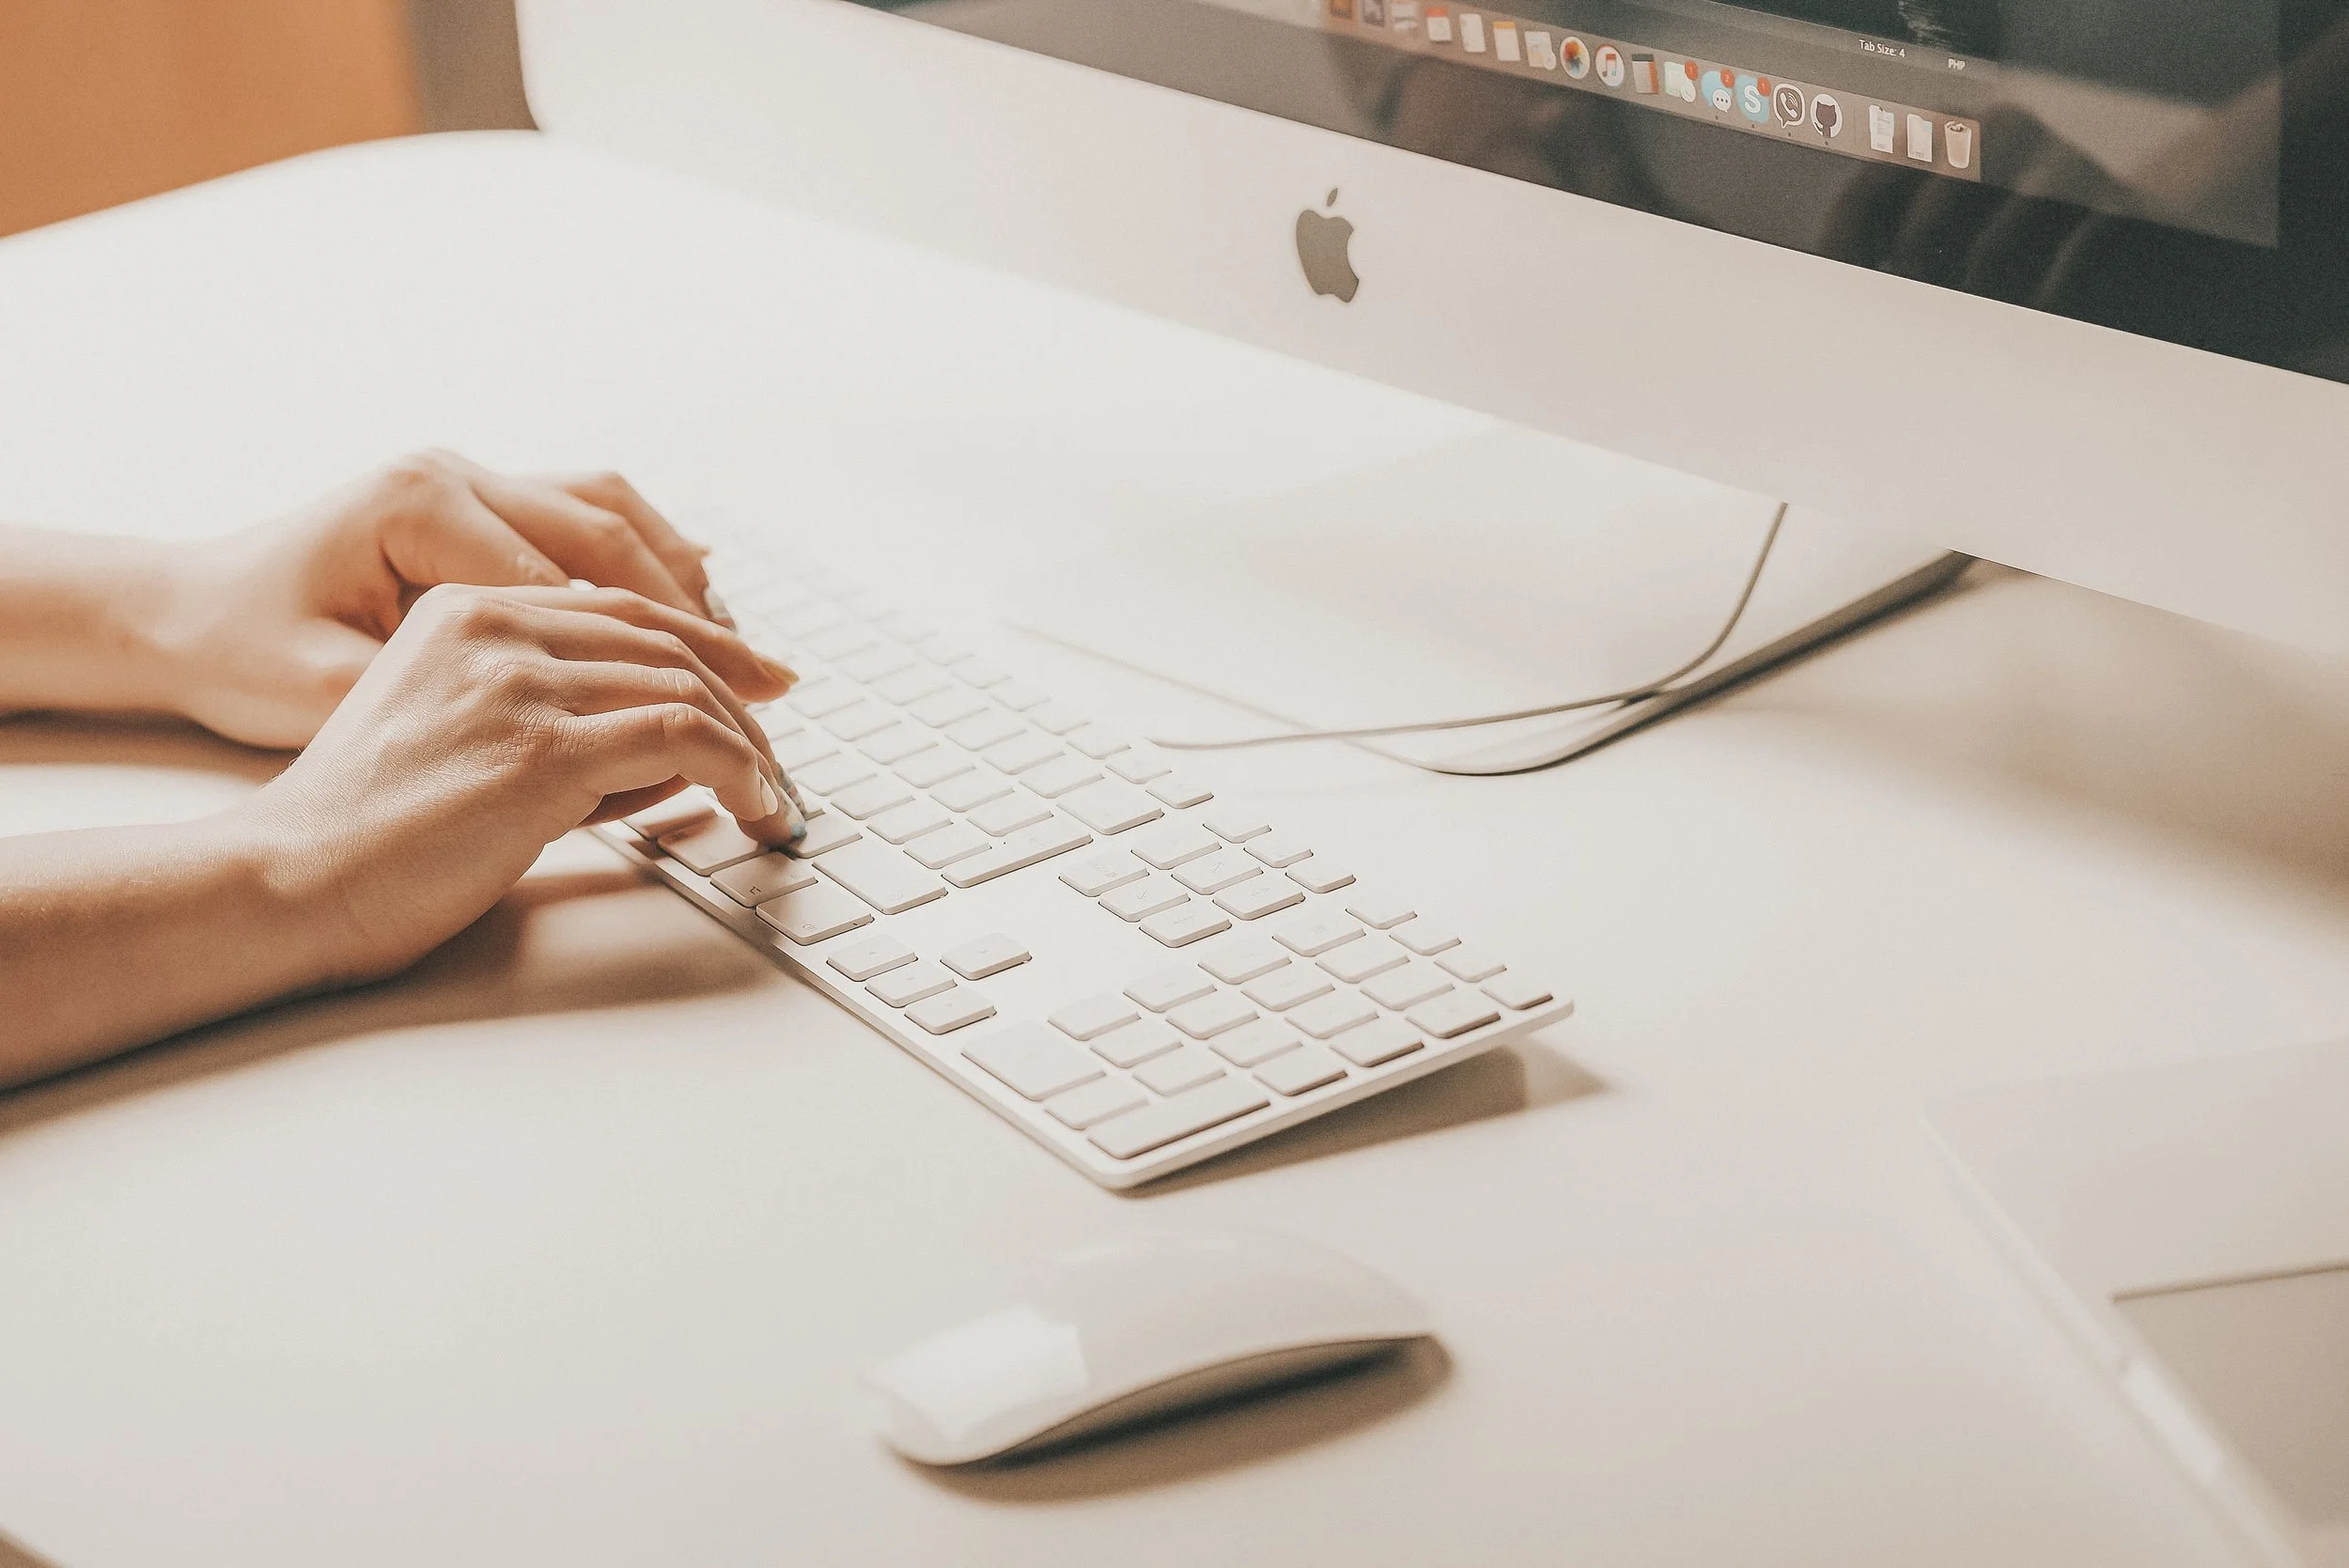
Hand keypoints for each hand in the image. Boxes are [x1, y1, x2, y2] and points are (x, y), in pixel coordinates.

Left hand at [153, 450, 741, 748]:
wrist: (181, 608)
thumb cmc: (241, 653)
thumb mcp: (329, 690)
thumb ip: (452, 701)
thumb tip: (569, 735)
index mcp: (419, 504)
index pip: (570, 580)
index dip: (651, 654)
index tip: (708, 717)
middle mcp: (453, 472)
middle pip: (612, 534)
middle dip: (699, 615)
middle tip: (768, 683)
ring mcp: (469, 476)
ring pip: (614, 509)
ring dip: (686, 578)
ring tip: (743, 649)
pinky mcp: (478, 498)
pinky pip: (590, 511)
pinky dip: (651, 553)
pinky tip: (697, 600)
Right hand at [233, 583, 805, 984]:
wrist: (294, 877)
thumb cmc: (370, 830)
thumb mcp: (461, 736)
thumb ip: (557, 720)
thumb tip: (673, 749)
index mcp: (467, 611)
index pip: (622, 609)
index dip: (707, 643)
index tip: (761, 680)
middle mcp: (495, 628)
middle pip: (663, 640)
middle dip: (742, 695)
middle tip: (781, 750)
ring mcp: (519, 684)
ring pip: (681, 684)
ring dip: (747, 743)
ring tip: (772, 794)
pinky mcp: (541, 748)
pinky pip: (679, 737)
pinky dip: (736, 768)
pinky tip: (753, 802)